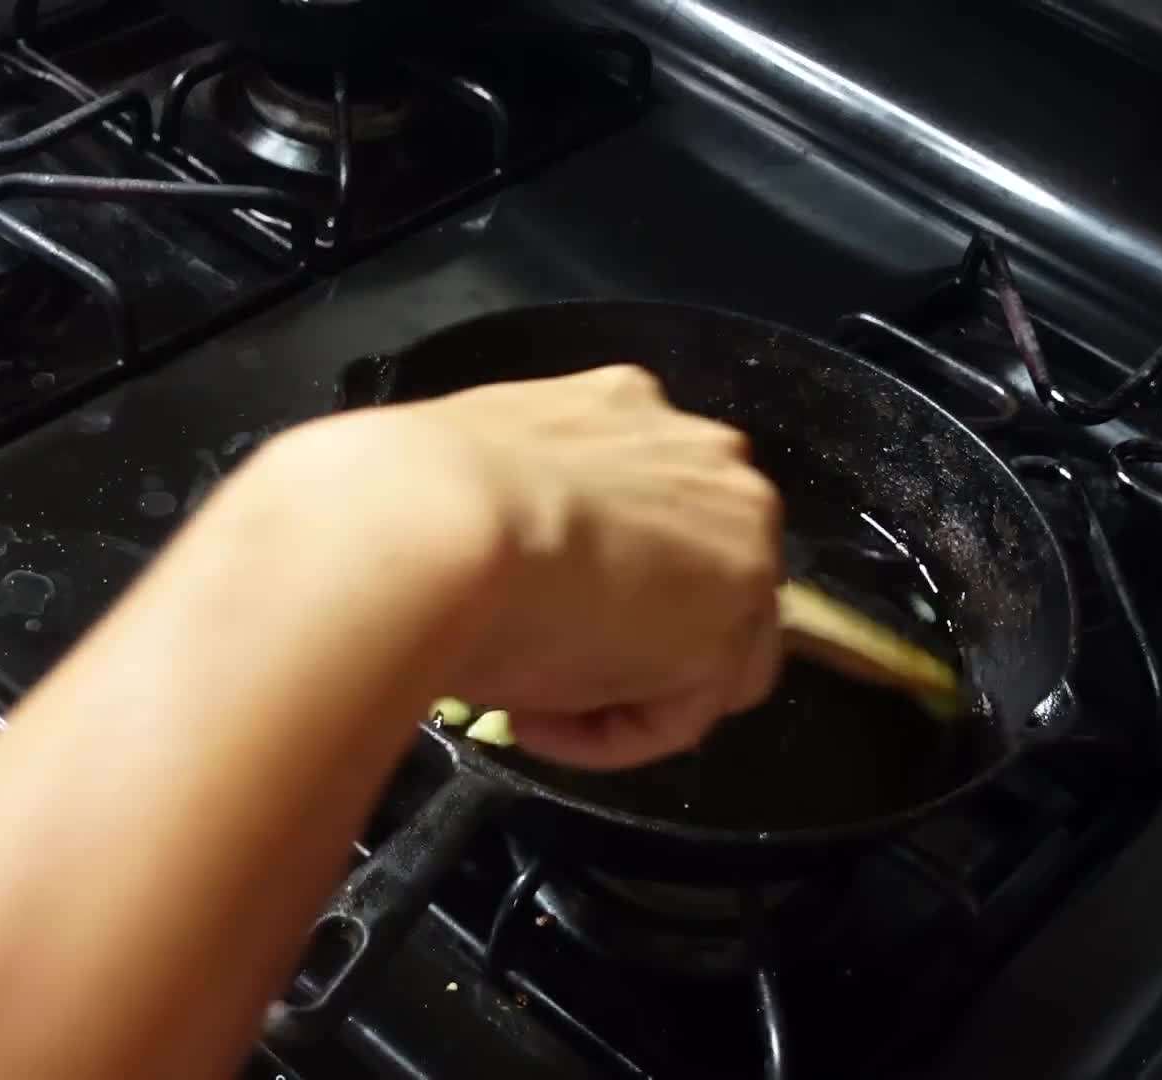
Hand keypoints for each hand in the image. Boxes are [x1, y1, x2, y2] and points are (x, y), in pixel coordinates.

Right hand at [255, 365, 784, 768]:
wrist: (432, 521)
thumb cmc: (422, 501)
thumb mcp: (483, 484)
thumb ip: (525, 508)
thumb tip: (508, 565)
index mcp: (635, 408)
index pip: (652, 513)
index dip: (591, 578)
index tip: (521, 608)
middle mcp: (710, 460)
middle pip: (701, 578)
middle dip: (627, 636)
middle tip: (538, 668)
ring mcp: (739, 538)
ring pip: (703, 650)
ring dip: (619, 691)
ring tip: (528, 704)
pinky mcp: (733, 620)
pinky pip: (681, 709)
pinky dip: (612, 734)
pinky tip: (534, 718)